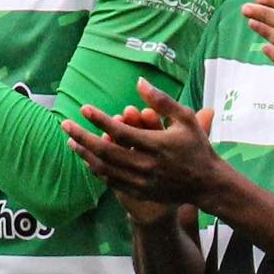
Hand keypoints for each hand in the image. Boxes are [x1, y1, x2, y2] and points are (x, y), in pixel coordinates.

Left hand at [62, 78, 222, 208]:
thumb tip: (139, 81)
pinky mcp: (139, 192)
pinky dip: (96, 170)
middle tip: (65, 125)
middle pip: (105, 152)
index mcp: (155, 145)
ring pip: (104, 169)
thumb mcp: (185, 118)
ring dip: (85, 154)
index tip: (84, 108)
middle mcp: (145, 165)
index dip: (99, 120)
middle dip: (82, 137)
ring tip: (71, 141)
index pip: (119, 131)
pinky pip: (111, 182)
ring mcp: (141, 182)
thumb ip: (161, 100)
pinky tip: (87, 159)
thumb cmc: (197, 147)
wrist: (207, 184)